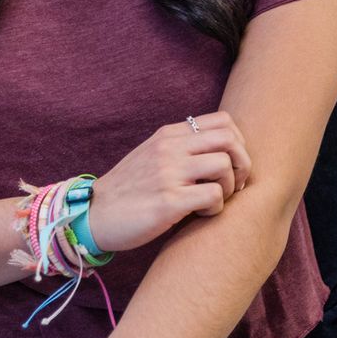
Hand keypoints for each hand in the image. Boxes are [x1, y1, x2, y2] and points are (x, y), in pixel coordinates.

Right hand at [87, 111, 251, 251]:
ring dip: (230, 187)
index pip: (223, 122)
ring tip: (215, 201)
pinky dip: (216, 208)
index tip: (232, 165)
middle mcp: (169, 149)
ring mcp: (168, 174)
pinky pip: (213, 196)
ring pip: (224, 165)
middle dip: (243, 164)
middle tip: (235, 185)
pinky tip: (202, 215)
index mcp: (168, 135)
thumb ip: (180, 147)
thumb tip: (220, 149)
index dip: (239, 144)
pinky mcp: (168, 202)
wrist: (93, 215)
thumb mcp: (152, 156)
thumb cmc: (128, 190)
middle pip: (231, 139)